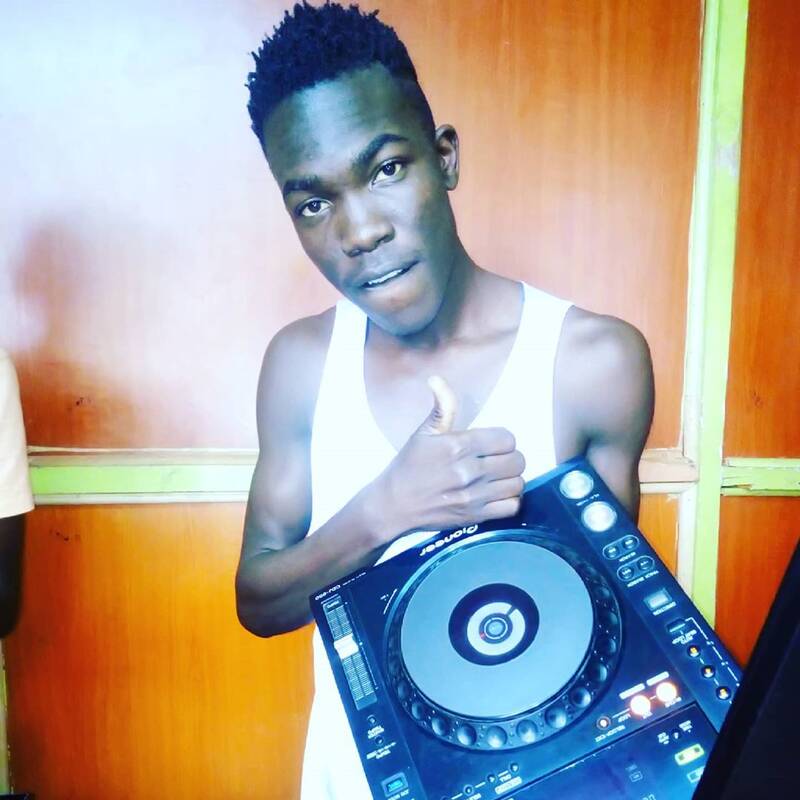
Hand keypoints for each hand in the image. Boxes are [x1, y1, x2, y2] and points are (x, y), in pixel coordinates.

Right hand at [371, 375, 525, 541]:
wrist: (393, 505)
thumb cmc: (409, 467)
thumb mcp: (423, 433)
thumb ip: (441, 407)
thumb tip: (437, 380)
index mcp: (458, 446)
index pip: (507, 439)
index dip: (503, 439)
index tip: (492, 444)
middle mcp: (470, 471)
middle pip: (517, 461)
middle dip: (510, 457)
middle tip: (497, 460)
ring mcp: (474, 496)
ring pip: (517, 483)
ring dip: (511, 479)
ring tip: (498, 477)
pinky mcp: (475, 516)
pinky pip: (512, 507)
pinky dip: (509, 500)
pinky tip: (497, 494)